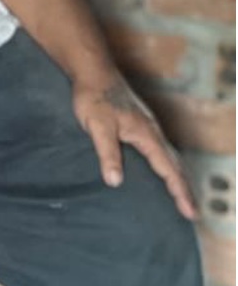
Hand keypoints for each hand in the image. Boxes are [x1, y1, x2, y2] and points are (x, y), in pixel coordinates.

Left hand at [73, 76, 195, 218]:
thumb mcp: (98, 127)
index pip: (168, 170)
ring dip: (178, 178)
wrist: (93, 71)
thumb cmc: (94, 97)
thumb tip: (115, 181)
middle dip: (184, 190)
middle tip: (192, 213)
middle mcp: (153, 132)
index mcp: (147, 135)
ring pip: (169, 157)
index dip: (179, 192)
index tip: (191, 213)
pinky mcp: (140, 124)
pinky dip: (167, 165)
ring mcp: (148, 127)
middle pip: (175, 165)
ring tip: (182, 198)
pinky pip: (160, 150)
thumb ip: (108, 153)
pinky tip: (162, 171)